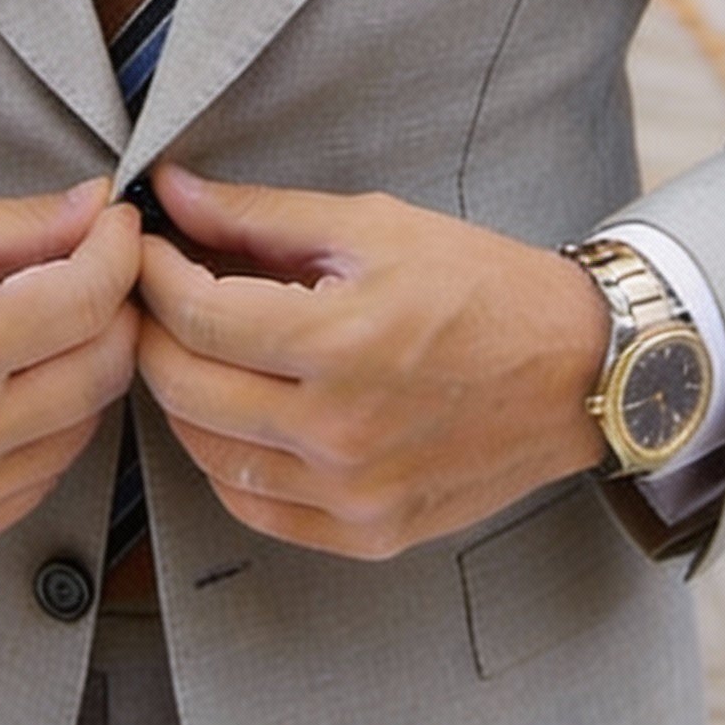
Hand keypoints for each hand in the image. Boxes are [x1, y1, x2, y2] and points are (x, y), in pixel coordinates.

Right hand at [0, 180, 140, 556]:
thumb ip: (21, 224)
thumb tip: (97, 208)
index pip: (91, 299)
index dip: (118, 251)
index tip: (114, 228)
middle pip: (104, 367)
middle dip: (113, 307)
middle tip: (91, 271)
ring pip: (84, 425)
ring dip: (82, 368)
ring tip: (41, 326)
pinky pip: (42, 474)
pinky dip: (46, 425)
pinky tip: (10, 385)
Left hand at [135, 167, 609, 559]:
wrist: (578, 370)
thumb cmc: (482, 286)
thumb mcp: (372, 225)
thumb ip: (260, 215)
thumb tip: (172, 192)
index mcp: (339, 342)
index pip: (194, 315)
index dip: (151, 273)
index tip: (145, 247)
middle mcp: (339, 431)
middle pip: (184, 388)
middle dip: (152, 331)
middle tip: (155, 294)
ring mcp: (352, 494)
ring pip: (207, 453)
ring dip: (183, 396)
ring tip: (195, 347)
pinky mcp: (368, 533)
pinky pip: (254, 507)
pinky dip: (226, 460)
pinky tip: (237, 413)